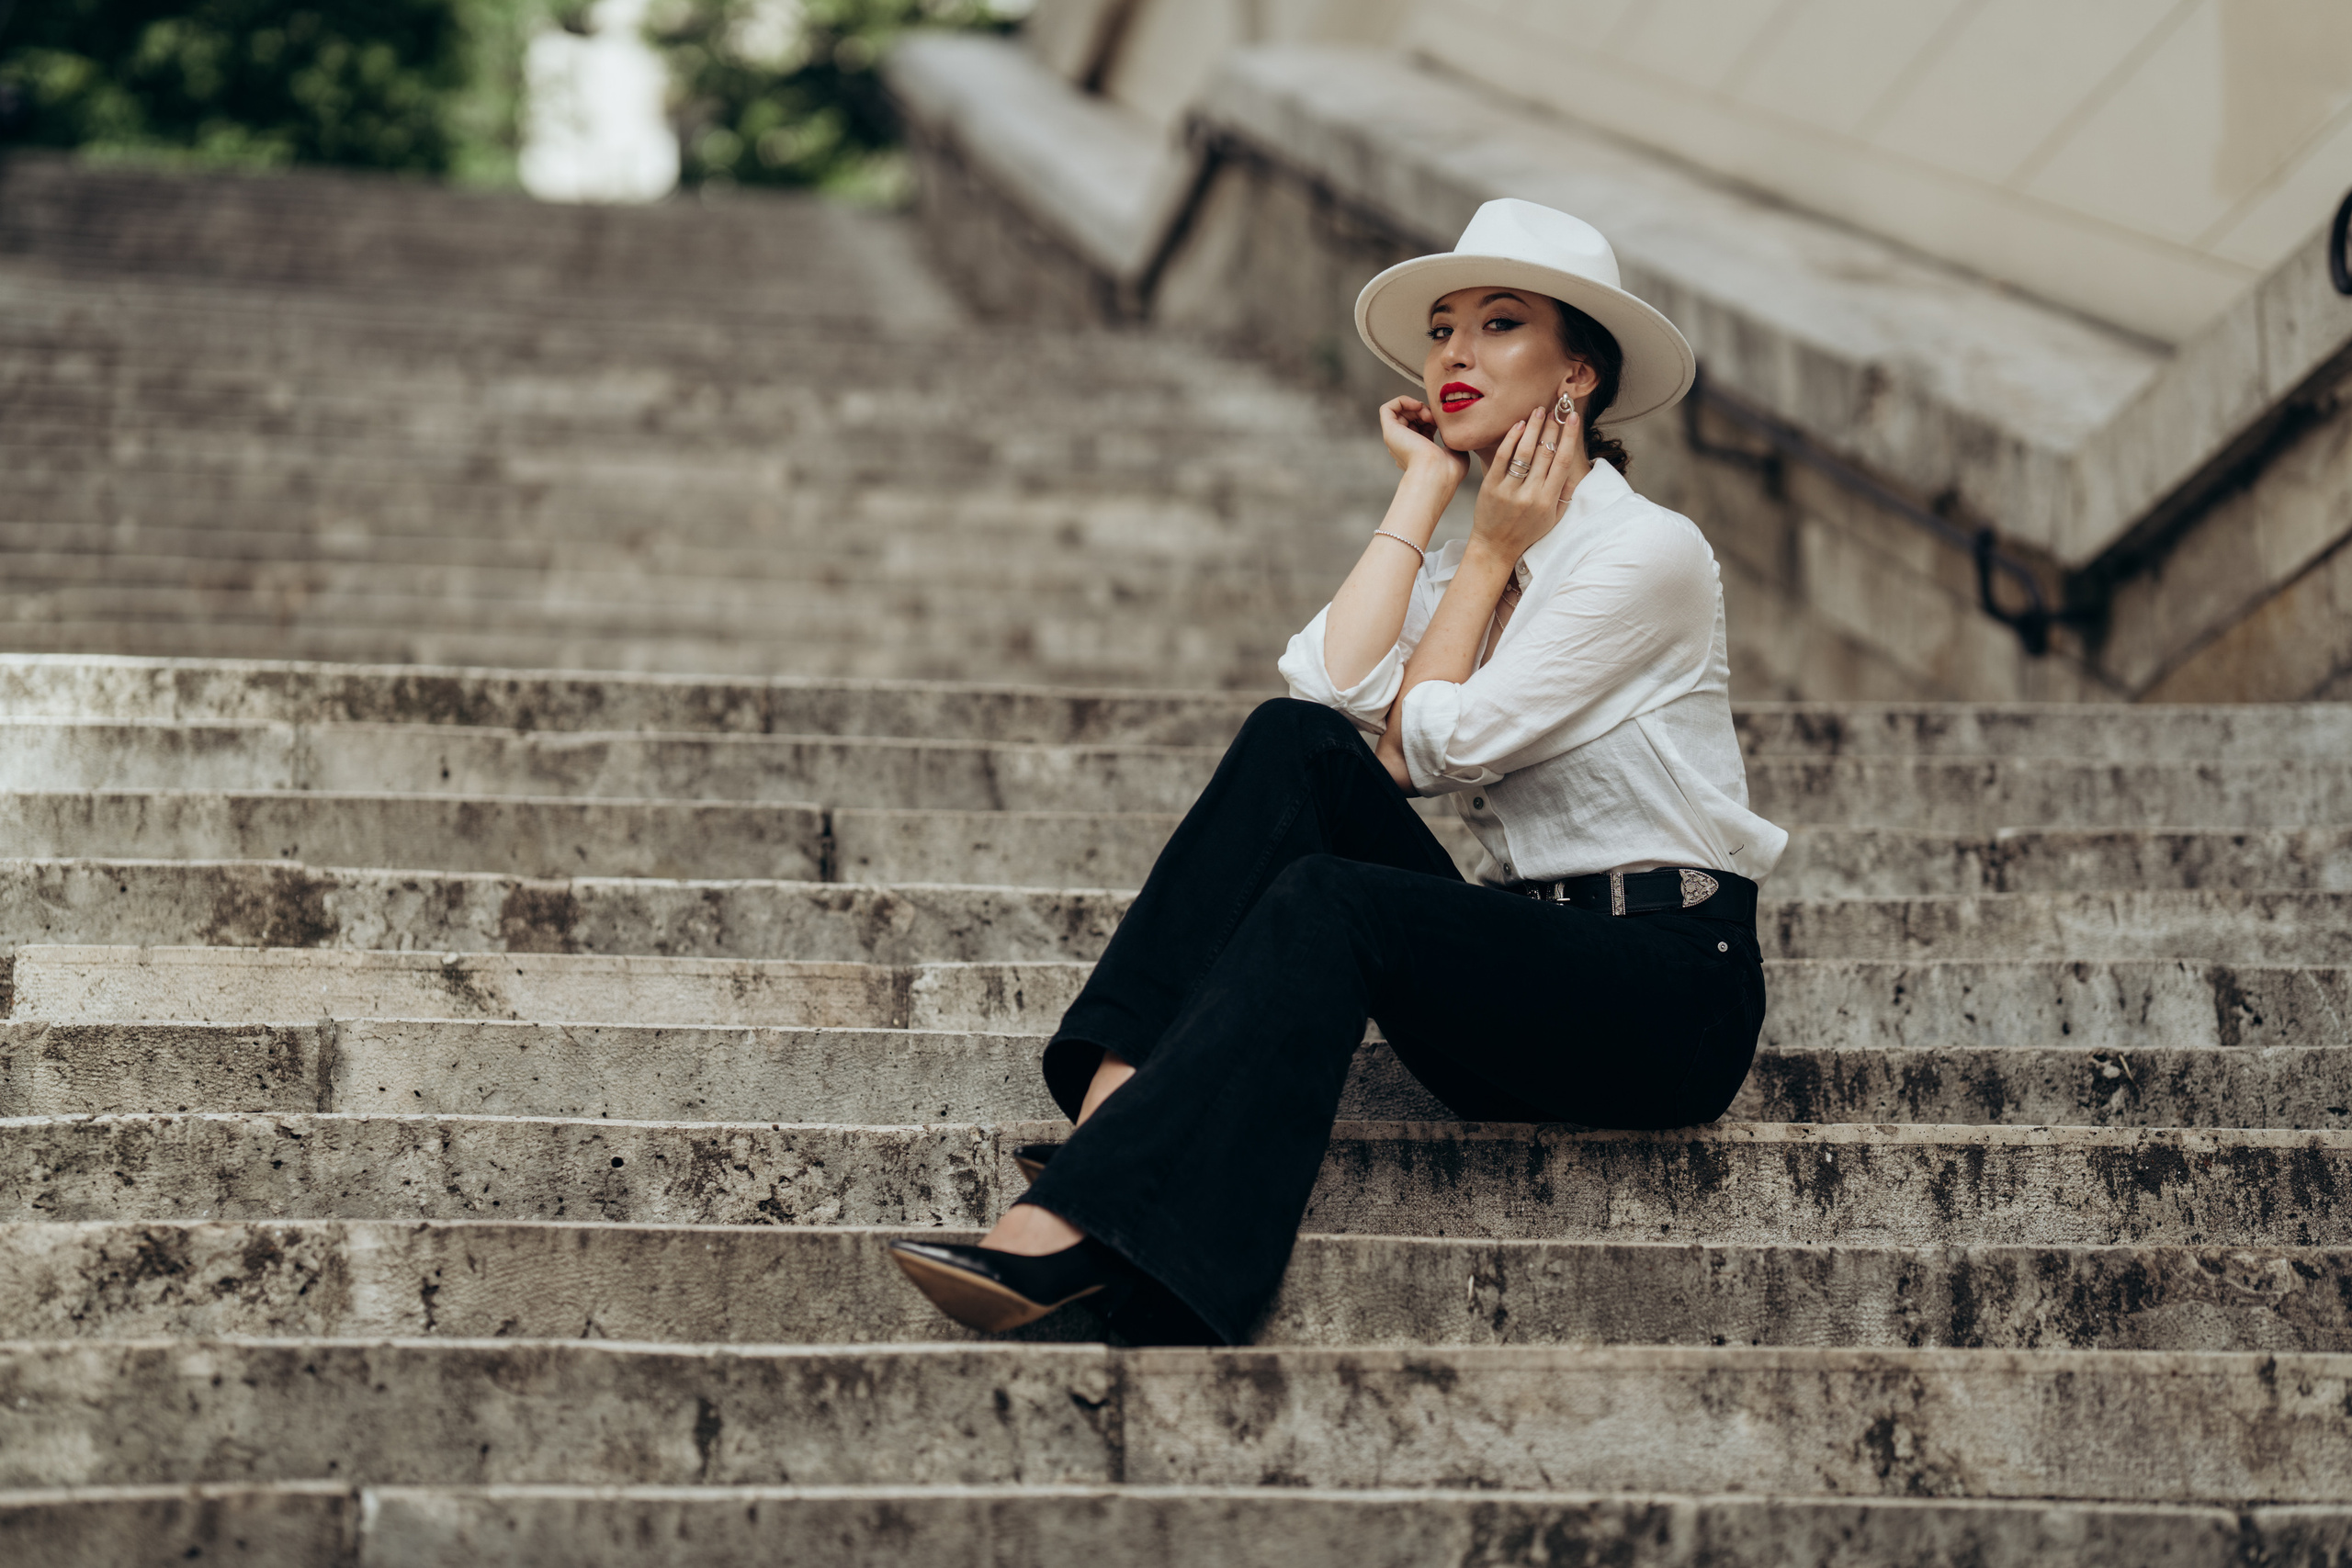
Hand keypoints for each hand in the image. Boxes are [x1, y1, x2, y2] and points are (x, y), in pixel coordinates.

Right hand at [1379, 396, 1469, 483]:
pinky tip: (1417, 405)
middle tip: (1435, 418)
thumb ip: (1452, 437)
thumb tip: (1452, 428)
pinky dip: (1403, 401)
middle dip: (1425, 412)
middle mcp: (1404, 447)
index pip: (1422, 428)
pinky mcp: (1389, 432)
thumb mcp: (1456, 449)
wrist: (1437, 474)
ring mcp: (1396, 439)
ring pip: (1401, 413)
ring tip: (1428, 415)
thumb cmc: (1449, 470)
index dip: (1433, 420)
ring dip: (1417, 407)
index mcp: (1418, 453)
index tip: (1443, 424)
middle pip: (1412, 418)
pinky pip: (1388, 408)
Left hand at [1470, 388, 1589, 565]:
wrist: (1495, 547)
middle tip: (1556, 408)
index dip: (1569, 437)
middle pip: (1545, 452)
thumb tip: (1573, 468)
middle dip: (1552, 426)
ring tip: (1538, 411)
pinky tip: (1518, 425)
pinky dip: (1511, 439)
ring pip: (1525, 452)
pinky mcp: (1491, 487)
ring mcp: (1510, 490)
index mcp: (1549, 500)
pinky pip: (1502, 458)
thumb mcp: (1553, 518)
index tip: (1573, 418)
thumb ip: (1564, 493)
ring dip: (1533, 428)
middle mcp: (1531, 495)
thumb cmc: (1526, 532)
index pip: (1563, 462)